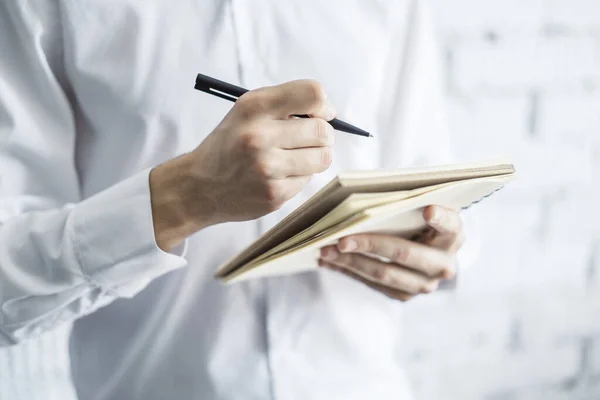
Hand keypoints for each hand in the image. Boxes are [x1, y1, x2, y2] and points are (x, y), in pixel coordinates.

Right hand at [150, 80, 335, 249]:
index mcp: (253, 107)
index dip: (323, 105)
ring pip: (322, 157)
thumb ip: (286, 103)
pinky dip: (299, 176)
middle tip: (308, 138)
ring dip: (315, 156)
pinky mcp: (274, 194)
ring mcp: (267, 168)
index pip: (313, 94)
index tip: (319, 113)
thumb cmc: (231, 143)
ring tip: (295, 156)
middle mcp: (259, 136)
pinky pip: (308, 180)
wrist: (200, 186)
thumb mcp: (247, 111)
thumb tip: (329, 111)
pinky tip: (279, 174)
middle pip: (322, 130)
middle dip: (322, 134)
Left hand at [318, 205, 464, 300]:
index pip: (451, 225)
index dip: (441, 219)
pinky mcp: (406, 295)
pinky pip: (374, 284)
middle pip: (404, 254)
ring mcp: (425, 284)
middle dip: (369, 245)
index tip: (427, 209)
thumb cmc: (417, 221)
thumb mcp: (419, 209)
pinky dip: (349, 271)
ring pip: (384, 274)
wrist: (426, 252)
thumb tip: (363, 196)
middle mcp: (443, 263)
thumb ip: (405, 203)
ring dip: (351, 262)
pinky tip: (329, 261)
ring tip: (326, 251)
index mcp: (453, 235)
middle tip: (341, 239)